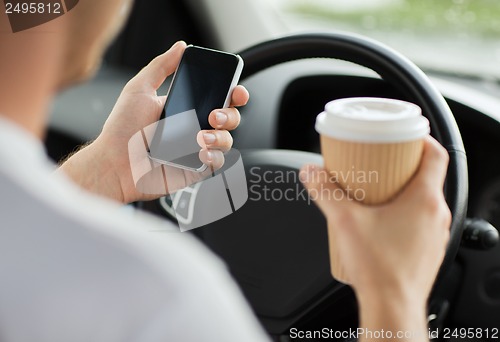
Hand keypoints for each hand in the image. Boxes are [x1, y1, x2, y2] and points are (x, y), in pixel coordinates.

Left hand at [59, 41, 248, 202]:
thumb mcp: (139, 89)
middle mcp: (194, 128)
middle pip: (229, 118)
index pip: (218, 98)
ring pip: (227, 140)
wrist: (114, 164)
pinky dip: (215, 157)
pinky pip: (218, 163)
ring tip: (201, 137)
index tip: (236, 91)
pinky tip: (201, 153)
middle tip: (214, 115)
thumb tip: (180, 47)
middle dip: (230, 115)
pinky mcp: (196, 169)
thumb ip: (161, 66)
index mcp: (185, 107)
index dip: (233, 94)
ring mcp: (196, 149)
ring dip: (221, 137)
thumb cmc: (122, 130)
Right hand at [300, 137, 450, 339]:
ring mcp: (434, 234)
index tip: (405, 136)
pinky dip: (405, 212)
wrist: (391, 306)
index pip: (436, 155)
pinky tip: (380, 219)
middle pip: (427, 176)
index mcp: (425, 200)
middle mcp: (436, 215)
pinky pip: (420, 220)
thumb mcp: (345, 221)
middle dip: (403, 165)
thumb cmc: (379, 269)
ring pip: (424, 199)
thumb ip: (324, 192)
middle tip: (381, 162)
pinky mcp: (427, 249)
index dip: (421, 140)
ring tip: (377, 190)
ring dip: (403, 189)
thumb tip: (311, 172)